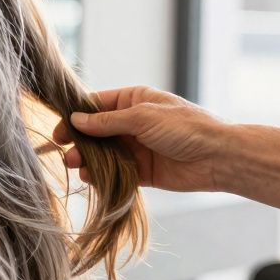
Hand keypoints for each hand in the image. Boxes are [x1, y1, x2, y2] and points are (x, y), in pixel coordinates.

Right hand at [52, 86, 230, 192]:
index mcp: (134, 101)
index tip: (60, 130)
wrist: (219, 158)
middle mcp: (133, 123)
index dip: (76, 116)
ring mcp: (136, 147)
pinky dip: (100, 175)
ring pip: (103, 153)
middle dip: (79, 141)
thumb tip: (76, 120)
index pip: (96, 105)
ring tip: (76, 166)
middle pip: (96, 131)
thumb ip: (107, 121)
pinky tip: (90, 178)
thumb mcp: (143, 117)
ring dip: (87, 159)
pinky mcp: (141, 171)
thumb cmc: (186, 128)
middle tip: (65, 152)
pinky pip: (114, 172)